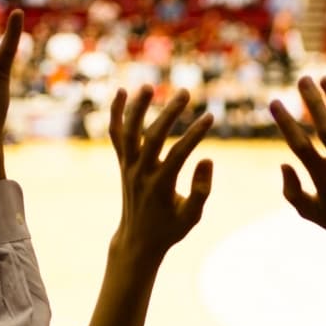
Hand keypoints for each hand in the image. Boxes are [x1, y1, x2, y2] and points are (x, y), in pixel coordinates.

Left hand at [108, 86, 213, 260]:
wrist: (138, 240)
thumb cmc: (169, 228)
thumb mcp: (192, 217)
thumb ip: (201, 190)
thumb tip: (208, 159)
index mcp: (160, 187)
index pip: (178, 155)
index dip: (195, 135)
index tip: (210, 117)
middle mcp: (141, 173)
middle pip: (153, 137)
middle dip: (169, 113)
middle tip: (185, 92)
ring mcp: (128, 167)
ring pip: (129, 132)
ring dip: (137, 108)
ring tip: (149, 86)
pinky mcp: (122, 163)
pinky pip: (116, 135)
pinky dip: (116, 114)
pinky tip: (121, 92)